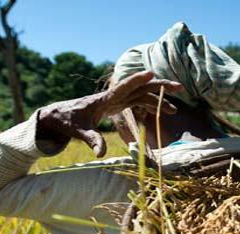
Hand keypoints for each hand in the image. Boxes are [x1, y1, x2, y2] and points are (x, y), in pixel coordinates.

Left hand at [36, 71, 182, 157]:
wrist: (60, 115)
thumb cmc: (68, 121)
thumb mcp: (79, 132)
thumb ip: (92, 140)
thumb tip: (101, 154)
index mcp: (104, 100)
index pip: (124, 87)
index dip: (137, 81)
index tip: (150, 73)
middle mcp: (113, 96)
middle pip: (140, 88)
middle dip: (159, 87)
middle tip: (179, 88)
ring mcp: (116, 99)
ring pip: (142, 95)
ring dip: (158, 100)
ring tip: (175, 110)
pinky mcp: (117, 104)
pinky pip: (137, 102)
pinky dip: (150, 105)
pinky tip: (161, 111)